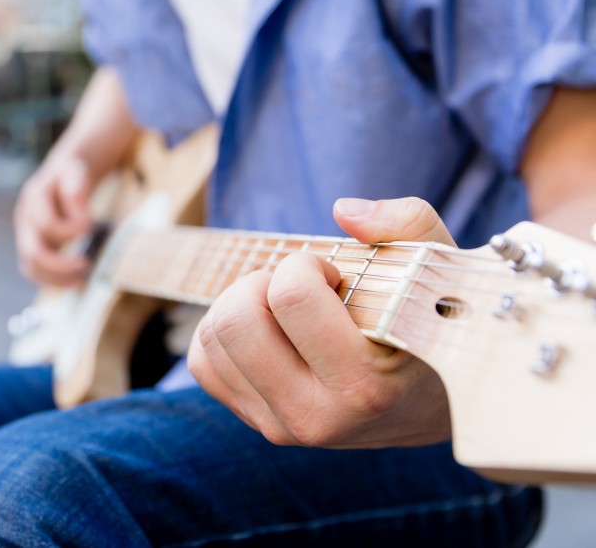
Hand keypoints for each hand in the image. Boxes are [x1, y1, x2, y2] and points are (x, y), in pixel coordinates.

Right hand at [14, 155, 93, 286]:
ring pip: (31, 267)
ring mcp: (25, 234)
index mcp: (33, 198)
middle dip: (60, 264)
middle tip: (86, 263)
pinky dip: (52, 280)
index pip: (46, 224)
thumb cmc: (71, 173)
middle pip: (33, 252)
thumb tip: (81, 218)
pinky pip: (35, 271)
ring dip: (55, 279)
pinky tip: (74, 281)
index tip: (90, 226)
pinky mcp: (31, 245)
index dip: (69, 230)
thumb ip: (76, 188)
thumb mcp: (76, 171)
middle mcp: (24, 219)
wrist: (61, 174)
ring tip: (81, 281)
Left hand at [189, 197, 455, 447]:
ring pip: (211, 338)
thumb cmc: (430, 324)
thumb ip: (406, 225)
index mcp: (364, 387)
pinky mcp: (253, 423)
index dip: (306, 265)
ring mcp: (280, 428)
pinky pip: (202, 362)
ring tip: (286, 306)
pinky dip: (221, 331)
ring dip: (241, 302)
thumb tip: (343, 211)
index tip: (334, 274)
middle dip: (261, 282)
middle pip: (236, 320)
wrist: (429, 403)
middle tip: (298, 285)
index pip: (291, 298)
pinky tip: (266, 328)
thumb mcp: (436, 270)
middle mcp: (316, 418)